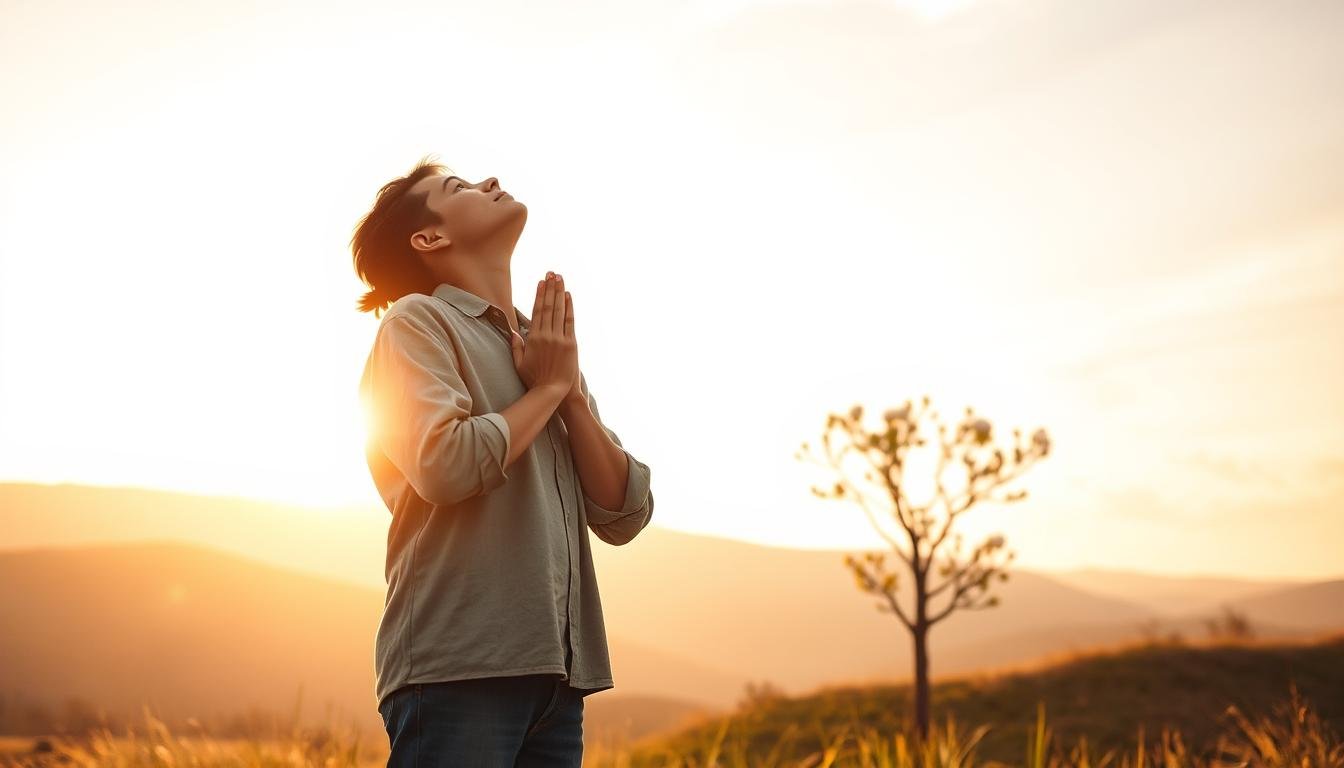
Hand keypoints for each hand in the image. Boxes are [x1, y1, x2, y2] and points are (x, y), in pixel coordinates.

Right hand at [509, 271, 577, 394]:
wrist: (553, 392)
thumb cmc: (534, 380)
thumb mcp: (519, 363)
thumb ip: (516, 346)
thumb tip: (513, 332)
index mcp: (533, 338)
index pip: (537, 311)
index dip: (539, 294)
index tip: (541, 281)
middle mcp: (547, 335)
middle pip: (548, 306)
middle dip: (550, 288)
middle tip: (551, 273)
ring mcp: (560, 338)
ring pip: (559, 311)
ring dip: (559, 293)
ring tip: (560, 278)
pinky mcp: (571, 344)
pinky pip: (570, 321)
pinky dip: (569, 307)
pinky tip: (568, 295)